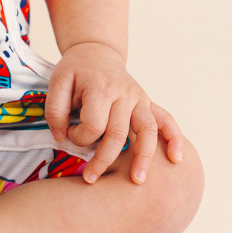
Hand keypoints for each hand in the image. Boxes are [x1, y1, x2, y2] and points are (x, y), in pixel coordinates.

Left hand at [45, 43, 183, 185]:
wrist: (96, 52)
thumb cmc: (76, 70)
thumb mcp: (57, 81)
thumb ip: (55, 110)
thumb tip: (62, 138)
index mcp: (100, 89)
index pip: (93, 125)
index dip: (78, 137)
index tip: (69, 135)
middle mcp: (124, 94)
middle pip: (118, 133)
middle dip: (104, 160)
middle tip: (90, 179)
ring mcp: (139, 98)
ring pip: (147, 130)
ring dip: (144, 157)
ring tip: (138, 180)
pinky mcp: (148, 102)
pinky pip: (166, 120)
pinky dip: (174, 138)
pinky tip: (176, 159)